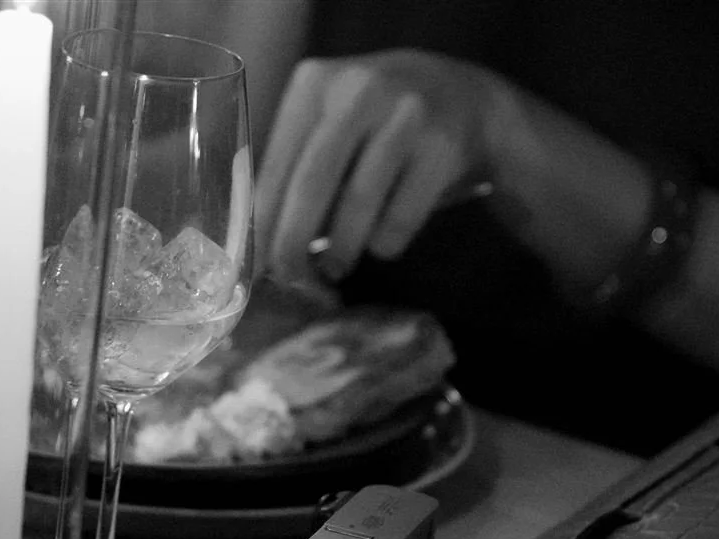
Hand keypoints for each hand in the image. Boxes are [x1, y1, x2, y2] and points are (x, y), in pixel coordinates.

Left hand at [254, 51, 508, 284]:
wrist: (463, 97)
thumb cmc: (376, 122)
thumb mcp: (331, 121)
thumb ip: (297, 167)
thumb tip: (264, 244)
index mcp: (315, 82)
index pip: (275, 164)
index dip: (262, 222)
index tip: (255, 265)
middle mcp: (358, 90)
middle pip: (311, 184)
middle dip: (293, 242)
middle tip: (290, 277)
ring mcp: (405, 114)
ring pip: (358, 203)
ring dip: (341, 250)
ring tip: (335, 268)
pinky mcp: (443, 146)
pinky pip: (401, 216)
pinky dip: (385, 244)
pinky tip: (381, 245)